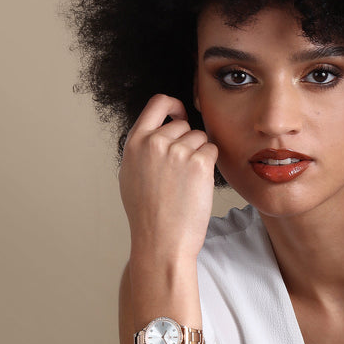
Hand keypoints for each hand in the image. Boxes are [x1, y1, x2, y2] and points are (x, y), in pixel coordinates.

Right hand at [118, 94, 217, 260]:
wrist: (161, 240)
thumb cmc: (147, 215)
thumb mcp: (131, 175)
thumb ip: (143, 149)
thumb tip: (158, 132)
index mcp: (135, 143)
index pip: (157, 103)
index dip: (174, 106)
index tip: (181, 114)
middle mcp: (154, 142)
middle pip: (184, 126)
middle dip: (189, 143)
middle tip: (182, 173)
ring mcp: (177, 151)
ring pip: (201, 138)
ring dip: (200, 155)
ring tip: (187, 183)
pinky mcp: (198, 163)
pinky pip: (212, 151)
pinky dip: (210, 166)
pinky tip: (197, 186)